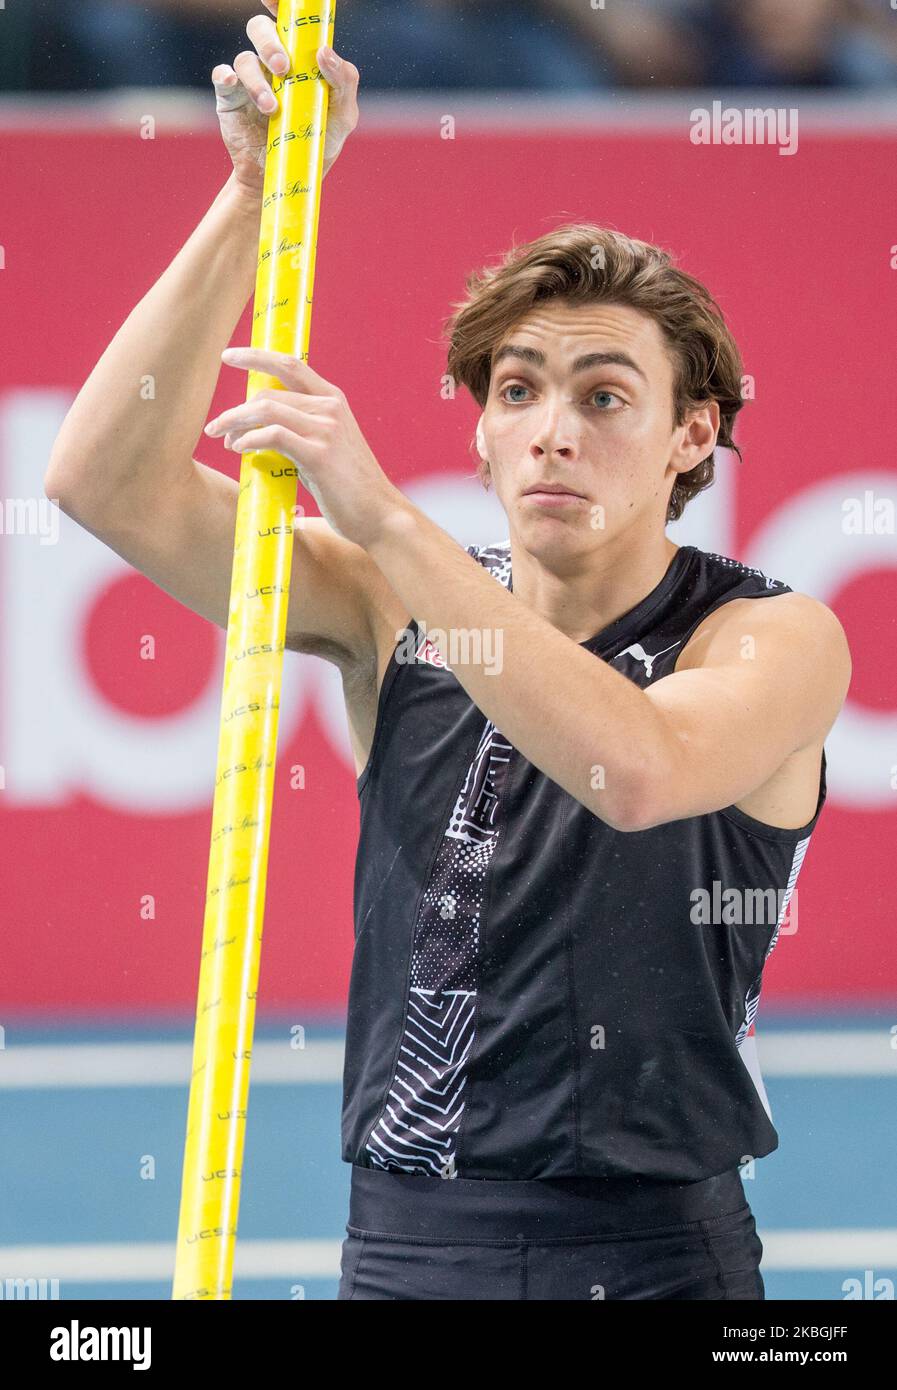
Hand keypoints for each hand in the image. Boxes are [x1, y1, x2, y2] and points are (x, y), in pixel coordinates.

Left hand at [204, 347, 401, 548]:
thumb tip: (259, 435)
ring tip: (223, 439)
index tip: (229, 356)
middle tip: (217, 429)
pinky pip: (273, 436)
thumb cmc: (349, 488)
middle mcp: (330, 408)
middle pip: (268, 393)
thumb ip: (300, 432)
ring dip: (235, 423)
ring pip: (266, 411)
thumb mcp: (326, 447)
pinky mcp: (319, 454)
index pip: (289, 365)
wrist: (380, 514)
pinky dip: (249, 439)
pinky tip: (239, 449)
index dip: (256, 356)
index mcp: (333, 400)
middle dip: (236, 410)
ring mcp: (326, 430)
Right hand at [213, 3, 359, 201]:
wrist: (286, 179)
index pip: (288, 20)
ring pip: (245, 58)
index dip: (280, 3)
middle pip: (262, 30)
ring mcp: (249, 80)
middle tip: (284, 68)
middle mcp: (271, 62)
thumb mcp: (342, 116)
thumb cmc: (316, 143)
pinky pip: (222, 76)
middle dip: (270, 43)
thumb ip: (344, 82)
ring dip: (257, 80)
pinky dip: (227, 76)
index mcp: (299, 58)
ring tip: (272, 109)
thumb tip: (324, 53)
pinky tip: (235, 84)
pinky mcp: (230, 99)